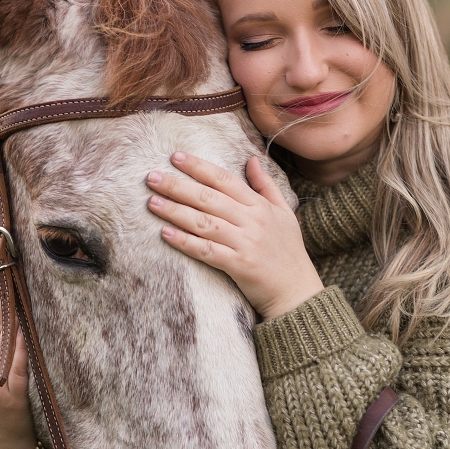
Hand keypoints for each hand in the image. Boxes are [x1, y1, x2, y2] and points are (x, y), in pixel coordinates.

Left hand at [146, 152, 322, 318]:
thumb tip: (252, 160)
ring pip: (204, 222)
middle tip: (151, 177)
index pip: (224, 179)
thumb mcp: (284, 213)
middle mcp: (252, 221)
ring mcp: (245, 243)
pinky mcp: (239, 265)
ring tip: (152, 202)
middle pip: (208, 198)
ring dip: (175, 211)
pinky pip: (206, 251)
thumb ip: (266, 186)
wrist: (297, 291)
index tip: (175, 157)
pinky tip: (165, 233)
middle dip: (178, 186)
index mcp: (260, 206)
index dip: (199, 167)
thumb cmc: (289, 251)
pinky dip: (185, 241)